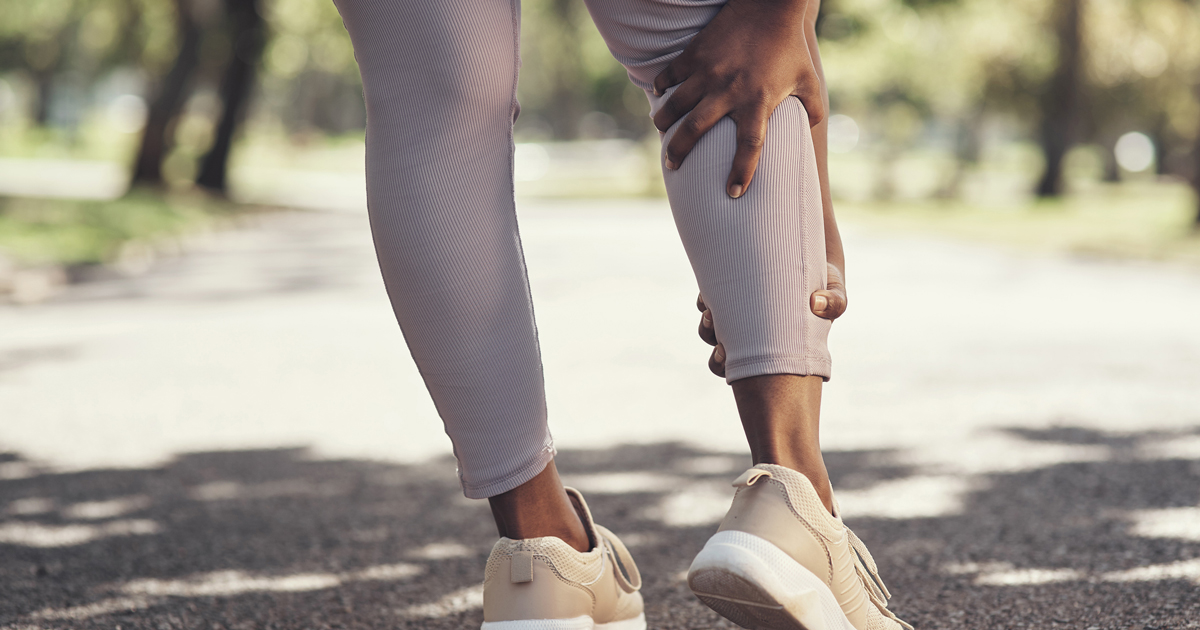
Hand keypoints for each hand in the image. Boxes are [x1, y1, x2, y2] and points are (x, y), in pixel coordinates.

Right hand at [653, 0, 823, 198]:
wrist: (769, 5)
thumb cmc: (790, 46)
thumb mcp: (809, 79)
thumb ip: (814, 109)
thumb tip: (814, 130)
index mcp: (758, 101)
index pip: (749, 147)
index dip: (741, 173)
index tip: (733, 193)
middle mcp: (729, 90)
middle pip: (696, 131)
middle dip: (678, 152)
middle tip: (671, 165)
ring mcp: (708, 72)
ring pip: (675, 105)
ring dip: (664, 122)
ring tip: (661, 131)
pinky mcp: (695, 54)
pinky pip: (670, 75)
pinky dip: (661, 87)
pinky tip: (660, 95)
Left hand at [697, 262, 845, 376]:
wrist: (811, 251)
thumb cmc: (823, 281)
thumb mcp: (835, 293)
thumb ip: (835, 303)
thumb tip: (816, 303)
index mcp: (772, 347)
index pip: (741, 370)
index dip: (726, 365)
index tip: (725, 355)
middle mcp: (752, 334)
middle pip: (721, 358)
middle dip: (716, 356)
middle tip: (720, 346)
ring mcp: (738, 313)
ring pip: (710, 328)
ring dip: (705, 325)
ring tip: (709, 314)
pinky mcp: (730, 289)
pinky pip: (707, 299)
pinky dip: (705, 298)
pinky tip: (709, 292)